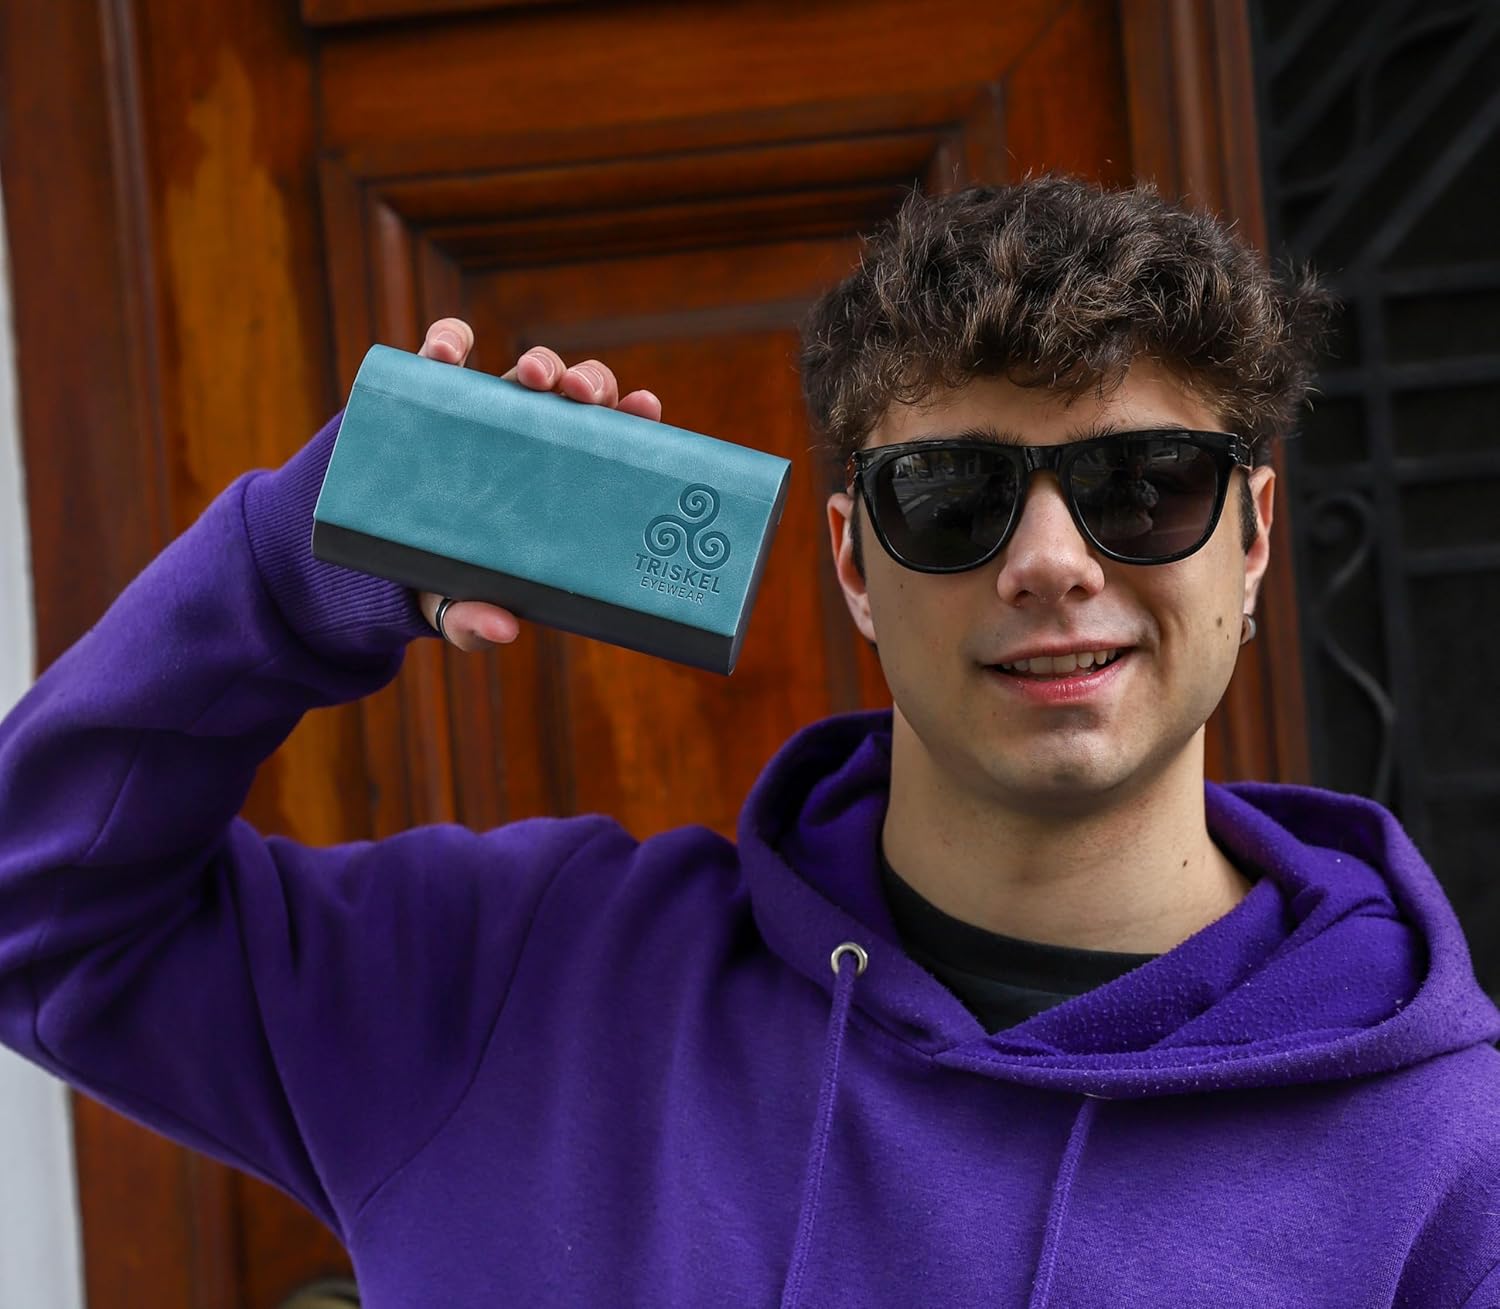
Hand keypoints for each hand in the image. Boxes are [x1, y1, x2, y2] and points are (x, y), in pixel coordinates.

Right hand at [411, 318, 662, 651]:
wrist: (375, 555)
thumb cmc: (444, 579)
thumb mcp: (460, 608)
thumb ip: (478, 623)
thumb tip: (502, 630)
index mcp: (563, 482)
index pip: (611, 442)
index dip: (634, 419)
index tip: (647, 408)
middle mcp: (535, 438)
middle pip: (578, 395)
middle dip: (590, 382)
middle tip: (582, 396)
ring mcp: (488, 411)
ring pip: (528, 368)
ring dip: (540, 360)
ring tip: (533, 374)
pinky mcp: (432, 395)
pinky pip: (445, 353)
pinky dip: (447, 339)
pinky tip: (443, 353)